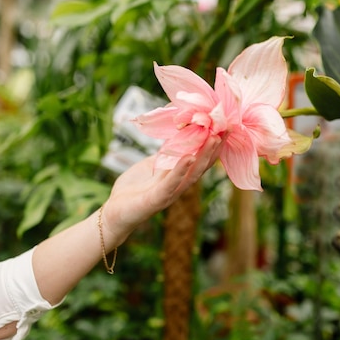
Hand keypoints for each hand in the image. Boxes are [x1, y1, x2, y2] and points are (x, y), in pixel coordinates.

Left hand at [102, 136, 221, 242]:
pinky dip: (180, 170)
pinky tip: (188, 157)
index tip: (223, 127)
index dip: (213, 145)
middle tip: (226, 129)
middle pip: (202, 165)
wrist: (114, 213)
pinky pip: (171, 183)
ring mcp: (170, 193)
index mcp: (178, 178)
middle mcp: (179, 186)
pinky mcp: (157, 199)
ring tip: (214, 139)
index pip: (200, 160)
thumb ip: (164, 155)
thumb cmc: (132, 190)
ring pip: (192, 174)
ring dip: (204, 156)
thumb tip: (175, 137)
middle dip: (215, 147)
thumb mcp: (150, 166)